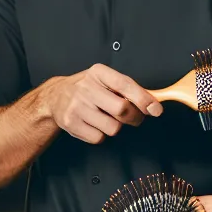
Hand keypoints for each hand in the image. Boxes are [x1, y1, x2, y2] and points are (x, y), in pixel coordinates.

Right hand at [39, 63, 162, 143]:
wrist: (55, 97)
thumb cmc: (88, 89)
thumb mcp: (105, 80)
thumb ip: (128, 89)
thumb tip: (154, 105)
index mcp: (98, 73)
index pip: (125, 85)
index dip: (144, 99)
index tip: (156, 110)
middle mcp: (86, 87)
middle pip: (122, 109)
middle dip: (134, 117)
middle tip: (135, 117)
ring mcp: (77, 106)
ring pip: (113, 128)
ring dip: (116, 127)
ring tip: (107, 118)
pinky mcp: (71, 123)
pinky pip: (99, 138)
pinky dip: (101, 135)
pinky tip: (94, 125)